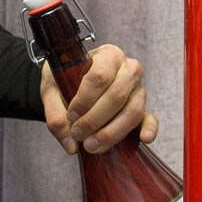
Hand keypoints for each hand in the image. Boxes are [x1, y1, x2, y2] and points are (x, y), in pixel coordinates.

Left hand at [40, 45, 157, 153]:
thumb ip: (56, 115)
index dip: (84, 100)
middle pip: (117, 96)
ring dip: (111, 132)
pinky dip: (149, 129)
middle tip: (78, 134)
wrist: (72, 81)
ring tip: (92, 145)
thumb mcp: (52, 90)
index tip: (71, 116)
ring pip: (132, 111)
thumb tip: (71, 145)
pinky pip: (150, 119)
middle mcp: (128, 69)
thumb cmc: (64, 80)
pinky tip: (144, 138)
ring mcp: (138, 89)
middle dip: (95, 119)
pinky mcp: (143, 108)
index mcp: (108, 55)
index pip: (100, 76)